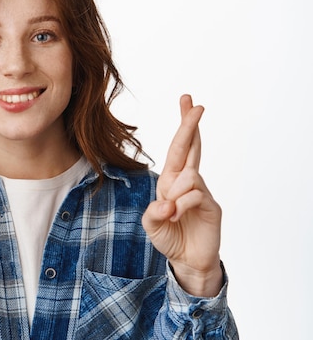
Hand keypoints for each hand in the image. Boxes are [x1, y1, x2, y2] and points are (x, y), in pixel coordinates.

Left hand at [142, 95, 222, 296]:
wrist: (187, 261)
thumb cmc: (170, 238)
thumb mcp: (151, 224)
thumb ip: (153, 213)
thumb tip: (166, 203)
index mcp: (171, 180)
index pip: (179, 147)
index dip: (184, 125)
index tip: (188, 101)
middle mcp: (187, 182)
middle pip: (191, 147)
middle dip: (190, 124)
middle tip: (195, 103)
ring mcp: (201, 192)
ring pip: (188, 175)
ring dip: (175, 193)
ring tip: (172, 212)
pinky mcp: (211, 206)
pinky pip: (195, 194)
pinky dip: (182, 204)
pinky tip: (178, 216)